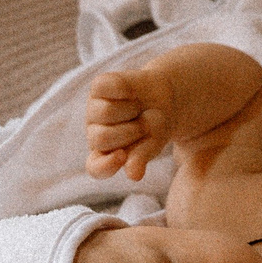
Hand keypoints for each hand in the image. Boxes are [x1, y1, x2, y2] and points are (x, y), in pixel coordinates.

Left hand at [85, 63, 176, 180]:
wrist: (166, 98)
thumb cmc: (155, 127)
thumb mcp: (152, 144)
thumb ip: (141, 158)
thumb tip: (134, 175)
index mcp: (106, 154)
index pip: (96, 168)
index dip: (106, 164)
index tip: (122, 156)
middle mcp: (95, 133)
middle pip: (102, 138)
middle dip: (131, 130)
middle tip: (145, 124)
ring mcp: (94, 108)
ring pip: (104, 112)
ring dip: (130, 109)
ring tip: (138, 108)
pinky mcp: (98, 87)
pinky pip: (105, 88)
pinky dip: (123, 90)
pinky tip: (132, 93)